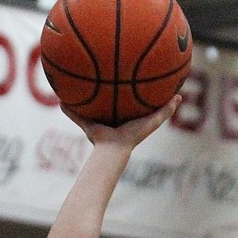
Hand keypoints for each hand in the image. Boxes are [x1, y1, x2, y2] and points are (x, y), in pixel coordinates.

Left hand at [61, 94, 181, 147]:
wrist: (111, 150)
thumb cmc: (99, 140)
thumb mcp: (86, 121)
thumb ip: (73, 112)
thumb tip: (59, 101)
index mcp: (124, 121)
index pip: (130, 108)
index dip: (134, 99)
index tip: (137, 90)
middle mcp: (136, 122)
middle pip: (146, 108)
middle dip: (153, 99)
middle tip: (160, 87)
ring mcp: (146, 124)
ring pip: (159, 111)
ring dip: (168, 102)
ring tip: (177, 91)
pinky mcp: (151, 125)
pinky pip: (163, 114)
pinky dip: (171, 106)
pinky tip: (178, 97)